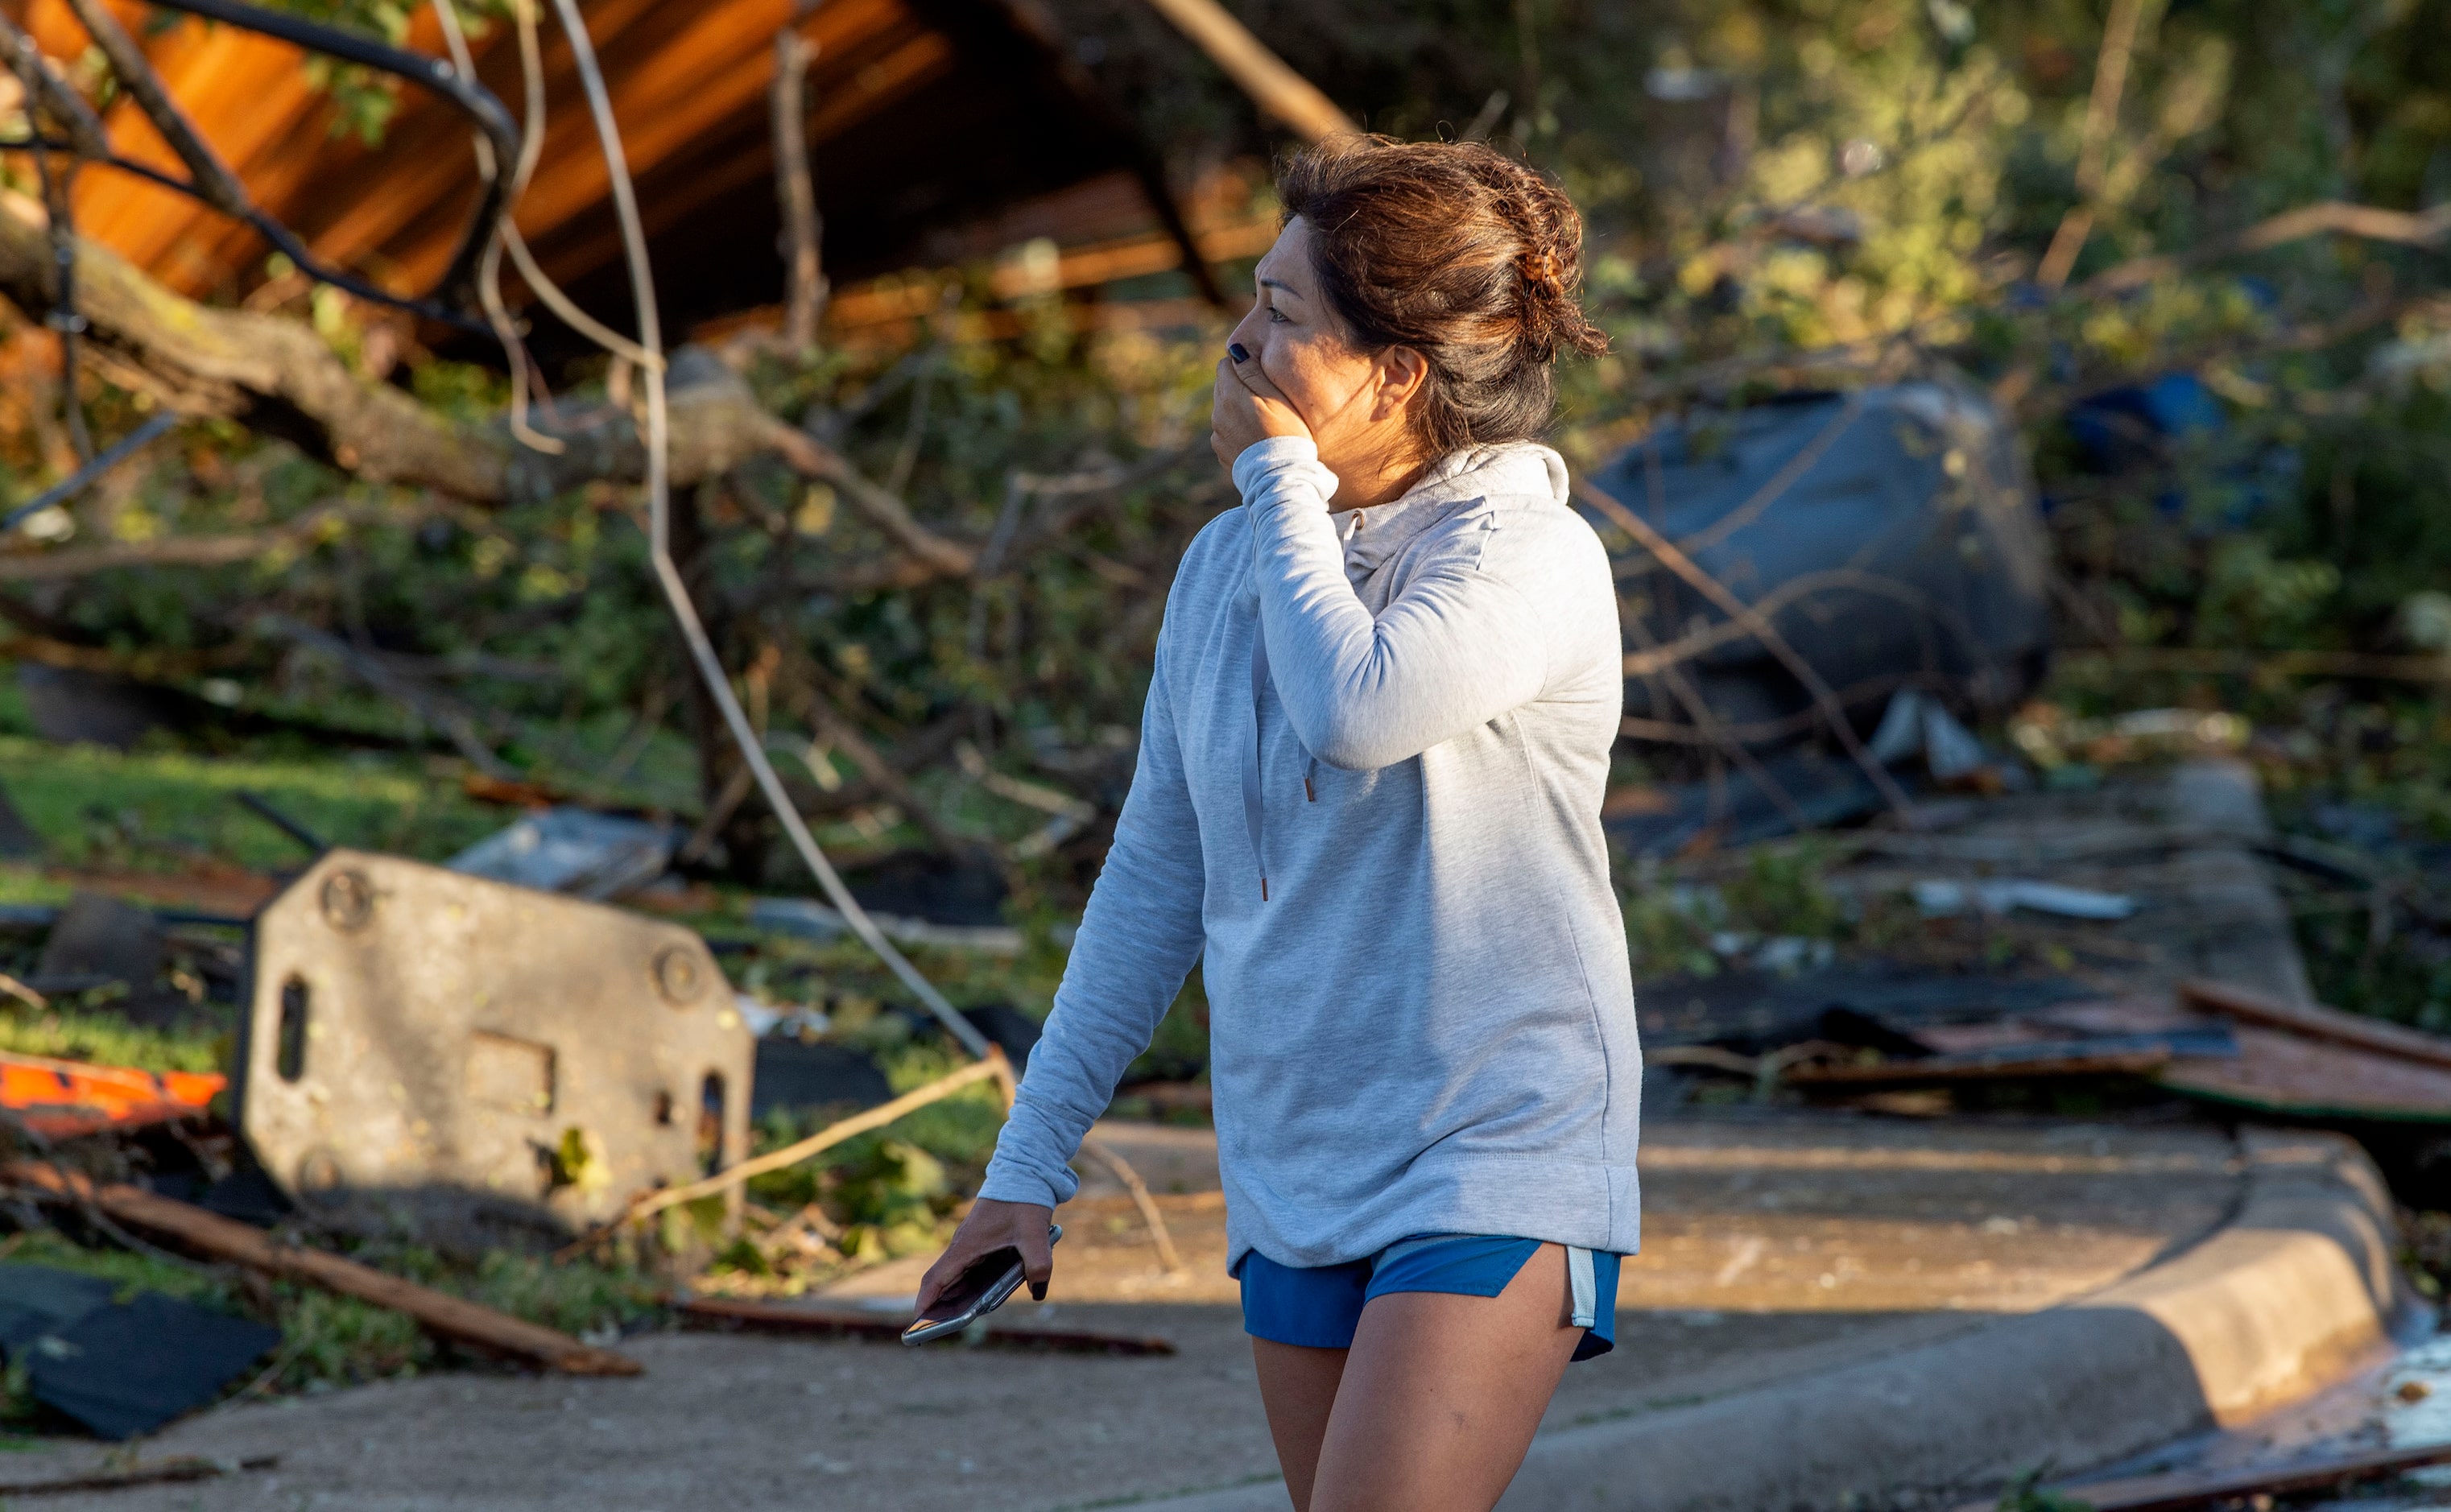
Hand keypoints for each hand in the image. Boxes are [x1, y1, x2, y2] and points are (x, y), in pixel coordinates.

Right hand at [914, 1197, 1054, 1317]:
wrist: (1025, 1170)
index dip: (926, 1301)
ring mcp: (971, 1242)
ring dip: (955, 1295)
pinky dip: (969, 1283)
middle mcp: (963, 1245)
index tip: (918, 1321)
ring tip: (960, 1317)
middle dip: (939, 1305)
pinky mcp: (981, 1239)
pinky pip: (970, 1266)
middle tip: (940, 1329)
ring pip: (956, 1274)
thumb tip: (1038, 1291)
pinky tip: (984, 1294)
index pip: (937, 1278)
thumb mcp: (1035, 1234)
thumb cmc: (1024, 1199)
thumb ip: (1039, 1265)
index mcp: (967, 1246)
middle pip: (943, 1281)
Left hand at [1209, 348, 1311, 470]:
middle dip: (1239, 387)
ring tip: (1263, 422)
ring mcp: (1218, 434)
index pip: (1225, 365)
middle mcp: (1218, 413)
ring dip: (1238, 409)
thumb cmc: (1286, 432)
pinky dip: (1237, 431)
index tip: (1260, 376)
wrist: (1281, 475)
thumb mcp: (1276, 396)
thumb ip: (1253, 371)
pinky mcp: (1221, 451)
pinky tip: (1256, 438)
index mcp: (1230, 394)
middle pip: (1223, 386)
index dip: (1243, 367)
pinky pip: (1226, 431)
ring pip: (1224, 410)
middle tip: (1265, 399)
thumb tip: (1236, 351)